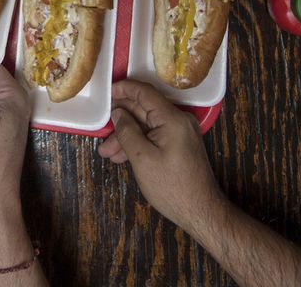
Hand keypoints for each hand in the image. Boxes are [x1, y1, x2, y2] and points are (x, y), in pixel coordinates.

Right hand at [97, 80, 225, 229]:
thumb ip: (127, 131)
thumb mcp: (142, 158)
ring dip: (125, 136)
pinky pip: (153, 136)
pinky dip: (137, 143)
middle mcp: (178, 121)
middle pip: (143, 110)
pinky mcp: (178, 144)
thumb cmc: (171, 186)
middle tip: (100, 131)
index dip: (123, 89)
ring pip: (146, 125)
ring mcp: (179, 133)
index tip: (105, 93)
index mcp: (172, 119)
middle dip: (120, 120)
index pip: (144, 92)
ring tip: (107, 153)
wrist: (200, 211)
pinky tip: (121, 156)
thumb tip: (118, 113)